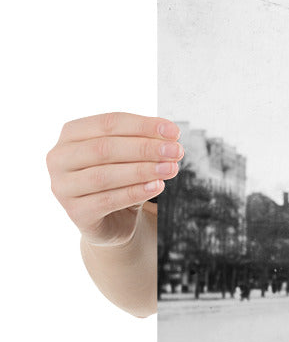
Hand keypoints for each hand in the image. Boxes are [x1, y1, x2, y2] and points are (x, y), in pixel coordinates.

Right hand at [47, 113, 183, 247]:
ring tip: (171, 168)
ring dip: (142, 170)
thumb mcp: (131, 155)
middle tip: (176, 151)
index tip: (174, 132)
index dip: (143, 125)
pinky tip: (157, 186)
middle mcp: (59, 158)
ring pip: (104, 175)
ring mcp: (62, 187)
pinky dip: (135, 192)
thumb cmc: (120, 177)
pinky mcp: (75, 212)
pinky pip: (107, 201)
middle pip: (105, 148)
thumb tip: (169, 134)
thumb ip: (144, 141)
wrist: (112, 219)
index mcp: (71, 134)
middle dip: (145, 148)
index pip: (108, 123)